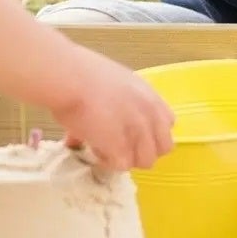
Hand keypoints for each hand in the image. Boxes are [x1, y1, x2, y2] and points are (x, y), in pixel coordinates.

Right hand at [49, 49, 175, 171]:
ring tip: (104, 148)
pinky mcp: (121, 147)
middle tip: (120, 145)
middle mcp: (150, 115)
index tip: (132, 132)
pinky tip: (93, 148)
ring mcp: (138, 132)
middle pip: (163, 148)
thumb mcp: (114, 81)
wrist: (69, 78)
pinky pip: (122, 165)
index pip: (167, 124)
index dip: (150, 132)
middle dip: (143, 150)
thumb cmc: (82, 72)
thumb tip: (107, 119)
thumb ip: (121, 102)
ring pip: (145, 161)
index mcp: (150, 96)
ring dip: (126, 158)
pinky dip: (107, 162)